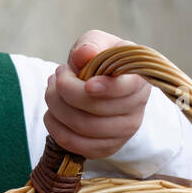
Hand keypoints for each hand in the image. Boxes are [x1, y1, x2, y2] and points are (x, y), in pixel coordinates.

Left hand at [43, 30, 151, 159]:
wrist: (100, 84)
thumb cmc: (100, 60)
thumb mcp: (97, 44)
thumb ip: (91, 45)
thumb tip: (84, 54)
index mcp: (139, 79)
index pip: (127, 89)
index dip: (107, 88)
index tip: (87, 84)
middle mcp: (137, 108)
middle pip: (97, 108)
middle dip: (66, 90)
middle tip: (57, 76)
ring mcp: (123, 132)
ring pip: (83, 126)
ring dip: (56, 106)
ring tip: (52, 90)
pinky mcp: (106, 148)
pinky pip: (76, 145)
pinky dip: (56, 128)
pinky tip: (52, 113)